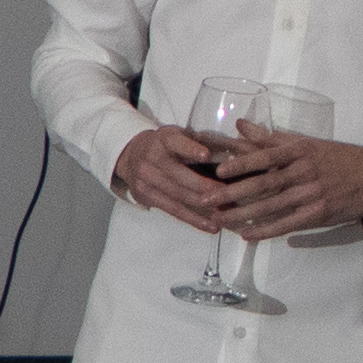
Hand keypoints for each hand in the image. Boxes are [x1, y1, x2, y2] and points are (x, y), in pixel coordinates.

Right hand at [110, 125, 230, 233]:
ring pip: (178, 196)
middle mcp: (152, 158)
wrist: (130, 156)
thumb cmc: (166, 145)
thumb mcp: (178, 136)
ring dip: (203, 206)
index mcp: (164, 139)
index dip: (190, 149)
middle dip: (204, 186)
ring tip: (225, 214)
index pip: (176, 143)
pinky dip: (194, 219)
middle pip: (178, 175)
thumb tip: (231, 155)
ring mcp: (146, 178)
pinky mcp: (146, 196)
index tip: (206, 155)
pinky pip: (173, 210)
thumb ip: (199, 143)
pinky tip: (211, 226)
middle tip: (226, 193)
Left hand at [204, 124, 362, 241]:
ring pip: (272, 206)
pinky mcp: (318, 214)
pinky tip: (248, 234)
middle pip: (264, 184)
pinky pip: (288, 224)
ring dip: (243, 215)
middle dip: (233, 193)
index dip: (242, 164)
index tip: (219, 171)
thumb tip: (240, 125)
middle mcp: (304, 172)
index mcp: (300, 151)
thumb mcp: (306, 142)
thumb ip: (271, 137)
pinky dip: (267, 230)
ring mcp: (311, 195)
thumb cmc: (336, 157)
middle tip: (207, 199)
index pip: (266, 157)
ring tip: (219, 220)